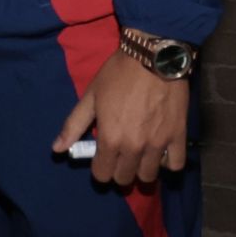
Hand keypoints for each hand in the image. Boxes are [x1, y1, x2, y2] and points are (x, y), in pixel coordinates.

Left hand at [53, 49, 189, 185]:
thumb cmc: (117, 75)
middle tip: (119, 156)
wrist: (152, 58)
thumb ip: (74, 125)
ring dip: (141, 169)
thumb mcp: (90, 97)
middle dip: (118, 171)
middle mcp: (134, 147)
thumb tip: (57, 149)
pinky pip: (175, 165)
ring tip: (138, 155)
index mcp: (110, 138)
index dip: (99, 170)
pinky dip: (167, 162)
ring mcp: (158, 145)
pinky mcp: (178, 138)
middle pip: (125, 178)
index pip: (102, 174)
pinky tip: (159, 151)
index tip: (101, 160)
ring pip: (149, 176)